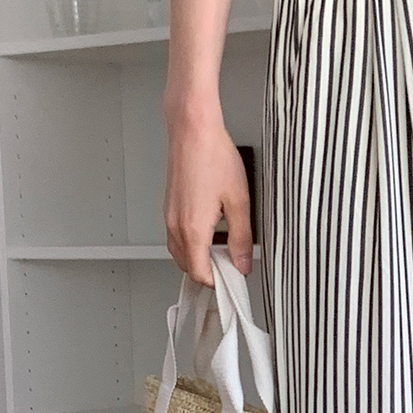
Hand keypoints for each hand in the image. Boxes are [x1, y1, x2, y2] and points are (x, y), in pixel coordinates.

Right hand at [162, 104, 253, 285]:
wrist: (192, 130)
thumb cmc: (213, 156)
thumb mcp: (238, 201)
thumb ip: (241, 238)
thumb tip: (243, 263)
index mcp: (192, 229)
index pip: (200, 274)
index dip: (218, 283)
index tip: (234, 280)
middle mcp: (176, 226)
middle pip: (188, 267)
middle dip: (208, 273)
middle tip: (231, 267)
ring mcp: (169, 217)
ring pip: (180, 253)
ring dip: (199, 259)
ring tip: (223, 250)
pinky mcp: (169, 207)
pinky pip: (177, 237)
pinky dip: (192, 244)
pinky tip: (211, 231)